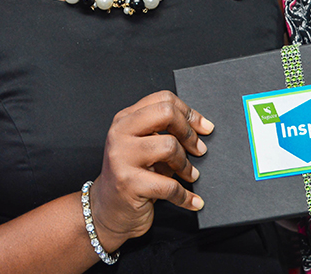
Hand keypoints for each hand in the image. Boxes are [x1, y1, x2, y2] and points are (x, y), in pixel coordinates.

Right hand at [89, 91, 212, 250]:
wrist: (107, 211)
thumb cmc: (132, 177)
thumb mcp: (143, 147)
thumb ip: (163, 132)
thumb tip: (200, 126)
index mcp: (125, 119)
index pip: (163, 99)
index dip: (188, 112)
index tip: (203, 127)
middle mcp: (120, 134)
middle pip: (166, 114)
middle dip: (189, 133)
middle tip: (199, 150)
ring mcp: (121, 158)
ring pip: (169, 146)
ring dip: (186, 165)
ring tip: (190, 175)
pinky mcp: (128, 184)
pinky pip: (169, 185)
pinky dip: (186, 196)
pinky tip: (193, 201)